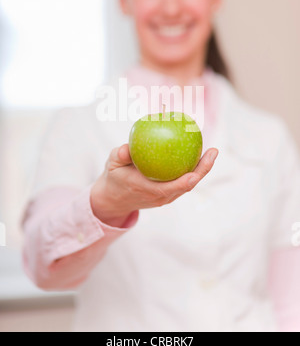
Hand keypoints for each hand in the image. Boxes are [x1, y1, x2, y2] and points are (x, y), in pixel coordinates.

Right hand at [90, 144, 217, 227]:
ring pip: (189, 183)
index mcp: (148, 190)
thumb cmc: (114, 178)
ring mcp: (166, 196)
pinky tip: (198, 153)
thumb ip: (119, 156)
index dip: (186, 181)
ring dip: (202, 169)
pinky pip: (184, 180)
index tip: (197, 171)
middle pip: (188, 185)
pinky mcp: (168, 192)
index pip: (172, 188)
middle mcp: (161, 196)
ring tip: (212, 151)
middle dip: (203, 170)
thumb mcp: (111, 165)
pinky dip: (193, 169)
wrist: (115, 198)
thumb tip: (127, 148)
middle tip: (213, 151)